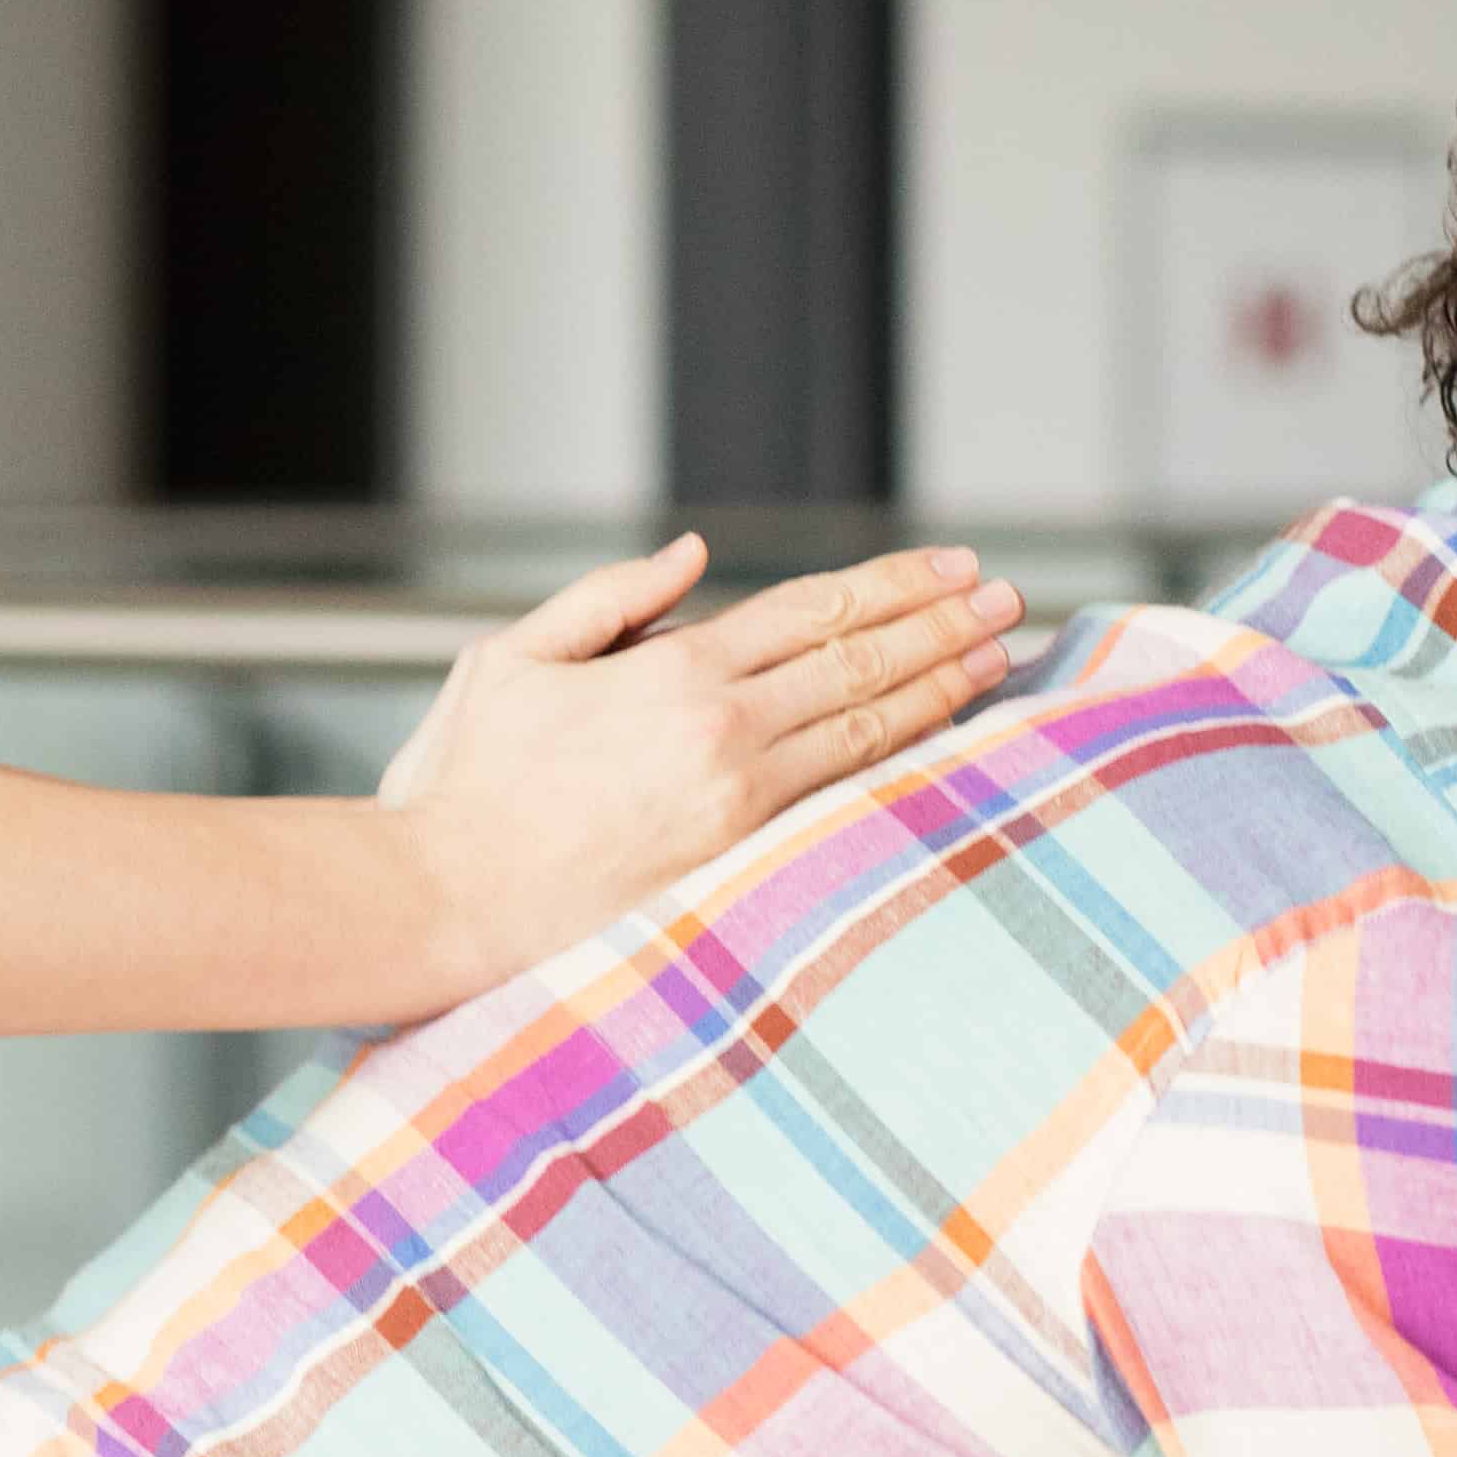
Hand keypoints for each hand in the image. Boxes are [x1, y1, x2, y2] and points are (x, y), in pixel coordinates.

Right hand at [370, 540, 1017, 993]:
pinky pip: (845, 796)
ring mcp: (737, 801)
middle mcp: (720, 729)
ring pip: (869, 728)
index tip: (955, 565)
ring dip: (944, 686)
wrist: (446, 901)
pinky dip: (906, 757)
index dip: (895, 582)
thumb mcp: (511, 658)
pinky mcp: (739, 862)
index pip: (814, 609)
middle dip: (945, 622)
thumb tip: (695, 556)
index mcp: (670, 669)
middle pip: (861, 659)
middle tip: (1009, 597)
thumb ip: (608, 600)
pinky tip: (946, 737)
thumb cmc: (464, 782)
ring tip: (1001, 656)